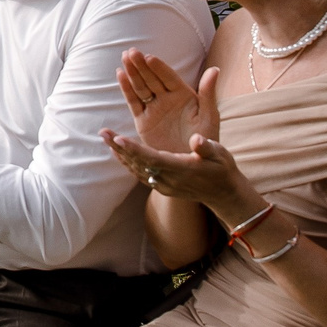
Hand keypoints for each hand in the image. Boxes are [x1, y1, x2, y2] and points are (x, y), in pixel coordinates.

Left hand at [99, 124, 255, 216]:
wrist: (223, 194)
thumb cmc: (222, 169)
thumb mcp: (220, 154)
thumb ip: (207, 147)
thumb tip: (196, 139)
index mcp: (182, 168)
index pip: (153, 158)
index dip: (135, 149)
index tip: (118, 139)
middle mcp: (169, 179)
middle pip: (138, 163)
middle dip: (119, 147)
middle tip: (102, 132)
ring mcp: (163, 185)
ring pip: (136, 168)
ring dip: (119, 153)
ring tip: (104, 137)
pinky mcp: (161, 186)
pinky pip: (139, 174)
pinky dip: (127, 163)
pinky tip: (117, 152)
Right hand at [116, 51, 217, 150]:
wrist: (192, 162)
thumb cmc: (206, 139)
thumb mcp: (209, 116)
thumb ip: (208, 93)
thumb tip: (215, 69)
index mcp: (184, 95)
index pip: (170, 77)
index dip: (159, 68)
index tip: (149, 57)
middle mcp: (168, 99)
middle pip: (152, 78)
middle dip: (141, 65)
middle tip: (131, 52)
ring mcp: (155, 108)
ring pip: (141, 87)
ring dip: (132, 72)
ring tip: (124, 58)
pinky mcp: (143, 121)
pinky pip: (134, 102)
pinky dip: (127, 89)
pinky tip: (120, 74)